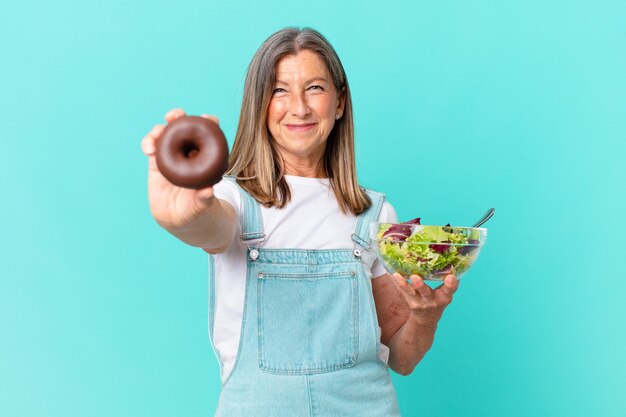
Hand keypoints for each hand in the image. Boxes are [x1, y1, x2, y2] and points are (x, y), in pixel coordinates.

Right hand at [141, 108, 220, 228]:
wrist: (178, 219)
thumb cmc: (196, 209)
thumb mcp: (202, 206)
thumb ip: (204, 199)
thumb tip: (208, 191)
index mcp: (206, 157)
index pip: (210, 133)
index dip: (208, 122)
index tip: (206, 119)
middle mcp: (189, 152)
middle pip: (184, 126)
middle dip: (179, 116)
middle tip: (174, 117)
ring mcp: (171, 155)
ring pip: (165, 134)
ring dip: (160, 128)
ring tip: (156, 136)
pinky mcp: (156, 162)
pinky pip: (151, 146)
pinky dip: (148, 142)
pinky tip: (148, 149)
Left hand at [390, 273, 458, 326]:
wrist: (427, 319)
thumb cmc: (439, 300)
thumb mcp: (447, 293)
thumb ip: (450, 282)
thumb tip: (455, 261)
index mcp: (444, 297)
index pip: (449, 290)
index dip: (450, 285)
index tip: (451, 277)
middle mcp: (432, 300)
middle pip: (426, 292)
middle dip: (420, 285)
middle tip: (415, 277)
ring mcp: (419, 302)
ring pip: (410, 293)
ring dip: (404, 284)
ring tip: (397, 276)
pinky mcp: (409, 301)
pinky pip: (401, 291)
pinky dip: (396, 282)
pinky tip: (390, 273)